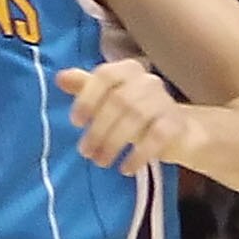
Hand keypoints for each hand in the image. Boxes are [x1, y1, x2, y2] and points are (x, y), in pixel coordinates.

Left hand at [58, 60, 198, 175]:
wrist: (178, 133)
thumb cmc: (134, 114)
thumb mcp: (108, 100)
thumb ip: (85, 87)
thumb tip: (60, 78)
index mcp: (128, 70)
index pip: (105, 75)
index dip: (87, 98)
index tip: (76, 122)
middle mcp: (148, 80)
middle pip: (118, 100)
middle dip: (98, 129)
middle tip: (86, 152)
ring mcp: (165, 100)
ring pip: (135, 117)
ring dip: (113, 143)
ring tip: (101, 162)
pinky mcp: (176, 123)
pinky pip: (156, 137)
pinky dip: (138, 154)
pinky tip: (125, 169)